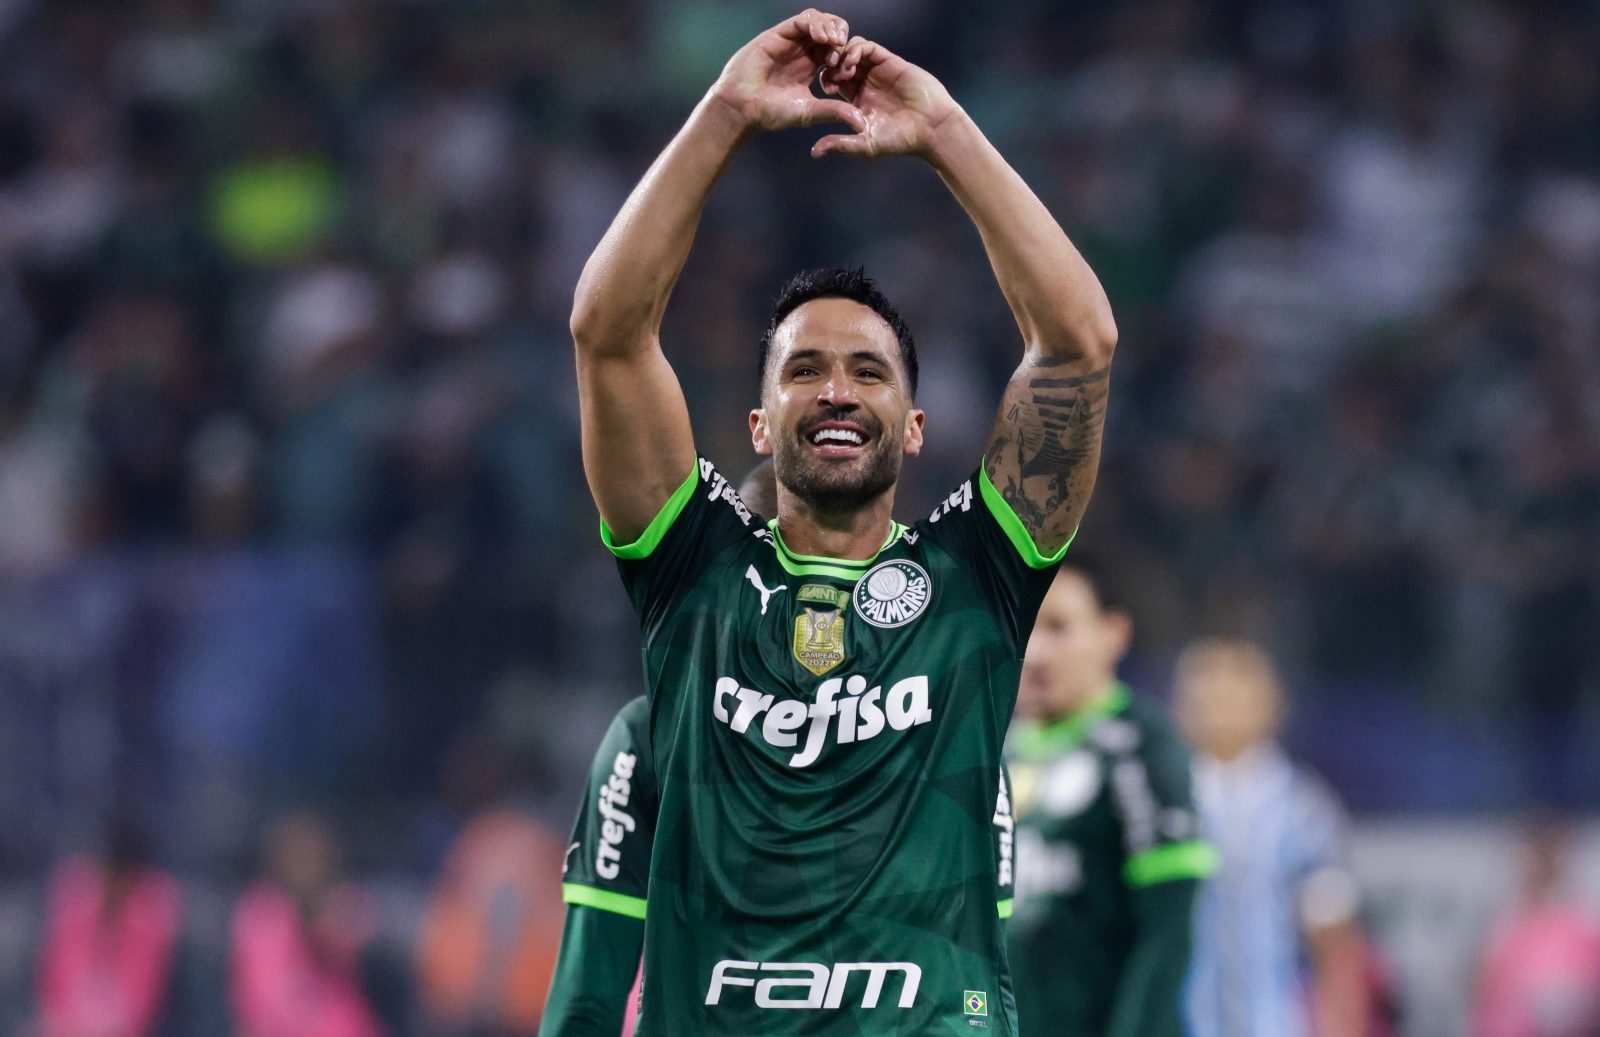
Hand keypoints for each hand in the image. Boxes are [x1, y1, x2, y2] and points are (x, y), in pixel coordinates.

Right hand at [709, 10, 866, 136]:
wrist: (744, 108)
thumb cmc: (772, 112)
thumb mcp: (810, 112)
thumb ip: (834, 112)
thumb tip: (862, 125)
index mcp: (812, 67)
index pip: (836, 52)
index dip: (846, 58)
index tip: (848, 71)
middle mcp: (803, 51)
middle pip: (830, 31)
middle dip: (842, 37)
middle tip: (846, 50)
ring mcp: (791, 42)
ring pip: (818, 21)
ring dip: (831, 27)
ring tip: (835, 41)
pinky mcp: (779, 34)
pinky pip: (802, 21)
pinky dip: (816, 24)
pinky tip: (822, 37)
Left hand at [812, 38, 961, 158]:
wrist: (930, 128)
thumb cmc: (900, 140)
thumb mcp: (865, 145)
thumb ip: (840, 145)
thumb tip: (814, 152)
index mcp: (856, 100)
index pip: (832, 82)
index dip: (825, 81)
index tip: (823, 89)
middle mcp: (865, 83)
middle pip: (838, 63)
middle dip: (830, 65)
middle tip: (829, 74)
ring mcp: (877, 71)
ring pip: (850, 51)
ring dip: (841, 55)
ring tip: (842, 69)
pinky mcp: (889, 62)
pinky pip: (868, 47)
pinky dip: (856, 49)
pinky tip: (852, 62)